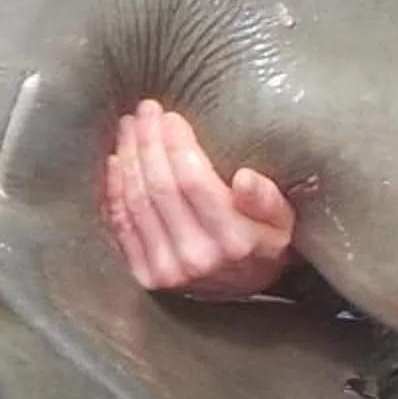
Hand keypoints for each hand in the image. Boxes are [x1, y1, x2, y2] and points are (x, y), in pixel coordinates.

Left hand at [101, 100, 295, 298]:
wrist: (246, 287)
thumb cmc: (265, 240)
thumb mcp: (282, 218)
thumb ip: (265, 199)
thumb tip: (244, 179)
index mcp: (233, 240)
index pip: (193, 181)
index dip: (175, 144)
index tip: (170, 116)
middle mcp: (197, 257)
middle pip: (160, 188)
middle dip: (149, 142)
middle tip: (145, 111)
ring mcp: (167, 270)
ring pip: (136, 202)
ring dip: (129, 158)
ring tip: (129, 127)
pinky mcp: (146, 276)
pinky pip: (122, 225)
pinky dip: (114, 190)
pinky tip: (116, 160)